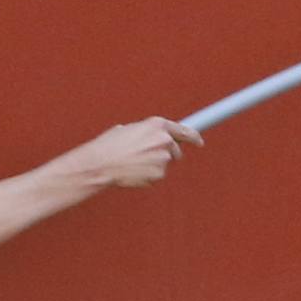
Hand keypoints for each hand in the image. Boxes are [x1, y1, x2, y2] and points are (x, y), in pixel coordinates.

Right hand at [60, 117, 200, 189]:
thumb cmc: (110, 145)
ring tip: (133, 163)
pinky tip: (134, 172)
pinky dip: (148, 176)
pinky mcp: (160, 173)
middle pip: (175, 150)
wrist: (102, 163)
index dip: (193, 137)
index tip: (198, 141)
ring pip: (164, 164)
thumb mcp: (130, 129)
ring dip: (153, 165)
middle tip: (146, 157)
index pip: (184, 130)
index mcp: (157, 124)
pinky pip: (157, 176)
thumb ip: (147, 133)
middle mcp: (164, 139)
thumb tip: (155, 139)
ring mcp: (164, 157)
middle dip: (166, 154)